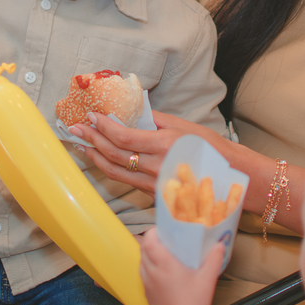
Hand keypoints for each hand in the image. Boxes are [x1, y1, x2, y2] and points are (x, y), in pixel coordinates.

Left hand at [70, 111, 226, 192]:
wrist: (229, 177)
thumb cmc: (209, 147)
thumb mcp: (184, 126)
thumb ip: (154, 118)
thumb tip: (131, 109)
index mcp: (164, 145)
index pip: (124, 138)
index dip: (104, 127)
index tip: (91, 116)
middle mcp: (157, 167)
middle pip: (115, 154)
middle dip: (92, 140)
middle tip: (75, 128)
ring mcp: (154, 184)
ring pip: (116, 171)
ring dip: (95, 156)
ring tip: (81, 145)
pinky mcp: (154, 194)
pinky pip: (126, 180)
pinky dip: (110, 168)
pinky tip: (101, 159)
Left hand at [139, 229, 225, 304]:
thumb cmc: (193, 303)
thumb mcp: (207, 279)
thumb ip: (214, 260)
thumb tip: (219, 245)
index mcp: (165, 265)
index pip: (149, 241)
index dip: (153, 232)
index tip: (162, 231)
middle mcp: (152, 272)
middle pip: (143, 249)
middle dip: (151, 241)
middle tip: (164, 240)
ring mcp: (147, 283)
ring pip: (141, 261)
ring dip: (148, 254)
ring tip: (162, 254)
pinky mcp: (146, 293)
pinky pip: (143, 274)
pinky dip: (147, 267)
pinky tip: (160, 271)